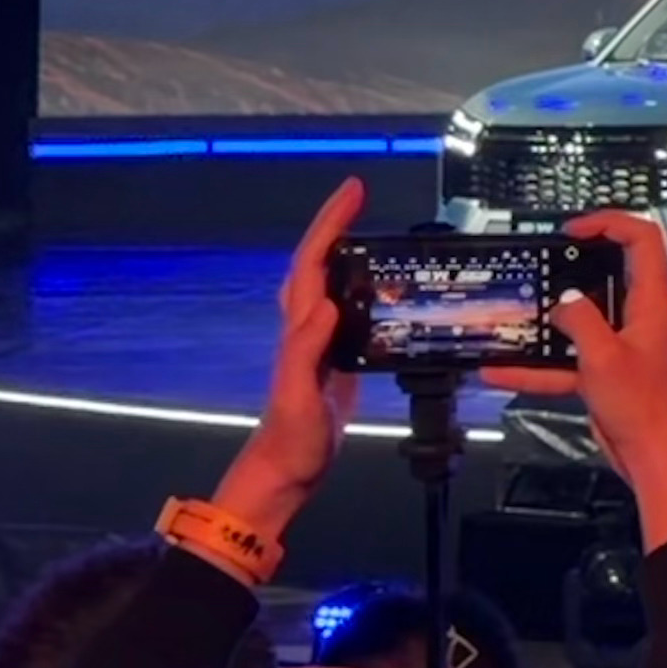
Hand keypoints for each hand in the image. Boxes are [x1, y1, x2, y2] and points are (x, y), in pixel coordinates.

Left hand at [215, 176, 366, 547]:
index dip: (329, 226)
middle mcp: (306, 328)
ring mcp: (320, 343)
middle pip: (314, 265)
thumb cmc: (292, 440)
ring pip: (326, 283)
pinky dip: (358, 285)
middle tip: (360, 196)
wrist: (286, 474)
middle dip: (333, 226)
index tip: (353, 193)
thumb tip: (328, 303)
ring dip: (343, 250)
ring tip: (370, 226)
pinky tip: (380, 286)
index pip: (311, 265)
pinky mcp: (335, 358)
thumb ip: (307, 351)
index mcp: (300, 331)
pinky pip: (345, 306)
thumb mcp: (299, 398)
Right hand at [490, 216, 666, 549]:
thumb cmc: (641, 404)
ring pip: (587, 316)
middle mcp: (643, 315)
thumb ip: (581, 320)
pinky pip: (570, 358)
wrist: (652, 452)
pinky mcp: (609, 369)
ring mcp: (626, 342)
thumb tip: (565, 299)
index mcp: (654, 301)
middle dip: (579, 263)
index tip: (575, 228)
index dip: (611, 224)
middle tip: (547, 259)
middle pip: (615, 271)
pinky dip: (539, 365)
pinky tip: (501, 372)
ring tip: (519, 309)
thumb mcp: (603, 356)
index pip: (642, 240)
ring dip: (553, 315)